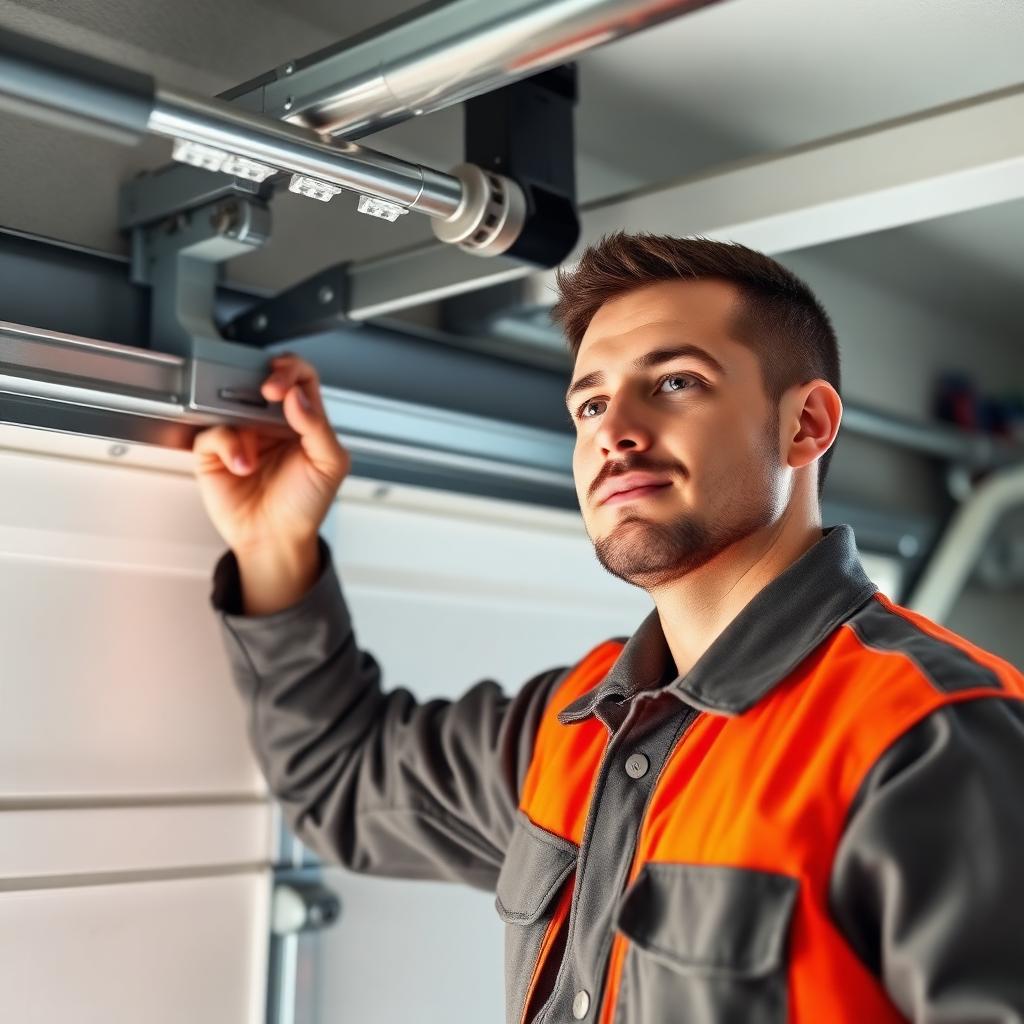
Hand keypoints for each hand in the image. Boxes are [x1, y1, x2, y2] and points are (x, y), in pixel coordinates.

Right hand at [192, 353, 350, 557]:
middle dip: (263, 381)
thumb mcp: (329, 465)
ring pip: (231, 402)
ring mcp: (241, 434)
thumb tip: (297, 396)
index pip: (299, 377)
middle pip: (260, 380)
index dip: (290, 370)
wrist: (276, 539)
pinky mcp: (215, 452)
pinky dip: (228, 446)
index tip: (283, 383)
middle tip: (267, 391)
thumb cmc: (305, 505)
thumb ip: (318, 427)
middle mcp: (270, 422)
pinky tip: (243, 466)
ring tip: (257, 449)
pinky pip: (212, 432)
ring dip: (245, 421)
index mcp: (301, 420)